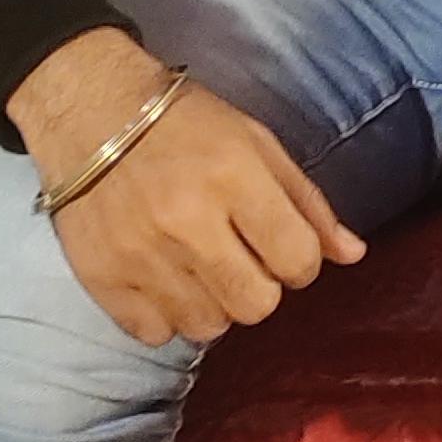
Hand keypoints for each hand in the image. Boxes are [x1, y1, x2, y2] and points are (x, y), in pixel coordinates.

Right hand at [9, 28, 364, 347]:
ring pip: (207, 327)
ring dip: (212, 303)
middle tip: (237, 258)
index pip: (298, 261)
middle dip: (259, 287)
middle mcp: (187, 221)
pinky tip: (162, 278)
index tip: (279, 246)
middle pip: (256, 305)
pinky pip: (155, 333)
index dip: (298, 262)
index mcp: (234, 178)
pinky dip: (165, 314)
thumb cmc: (183, 123)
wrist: (87, 109)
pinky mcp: (101, 277)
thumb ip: (306, 202)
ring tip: (197, 267)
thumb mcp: (255, 143)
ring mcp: (140, 255)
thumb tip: (353, 255)